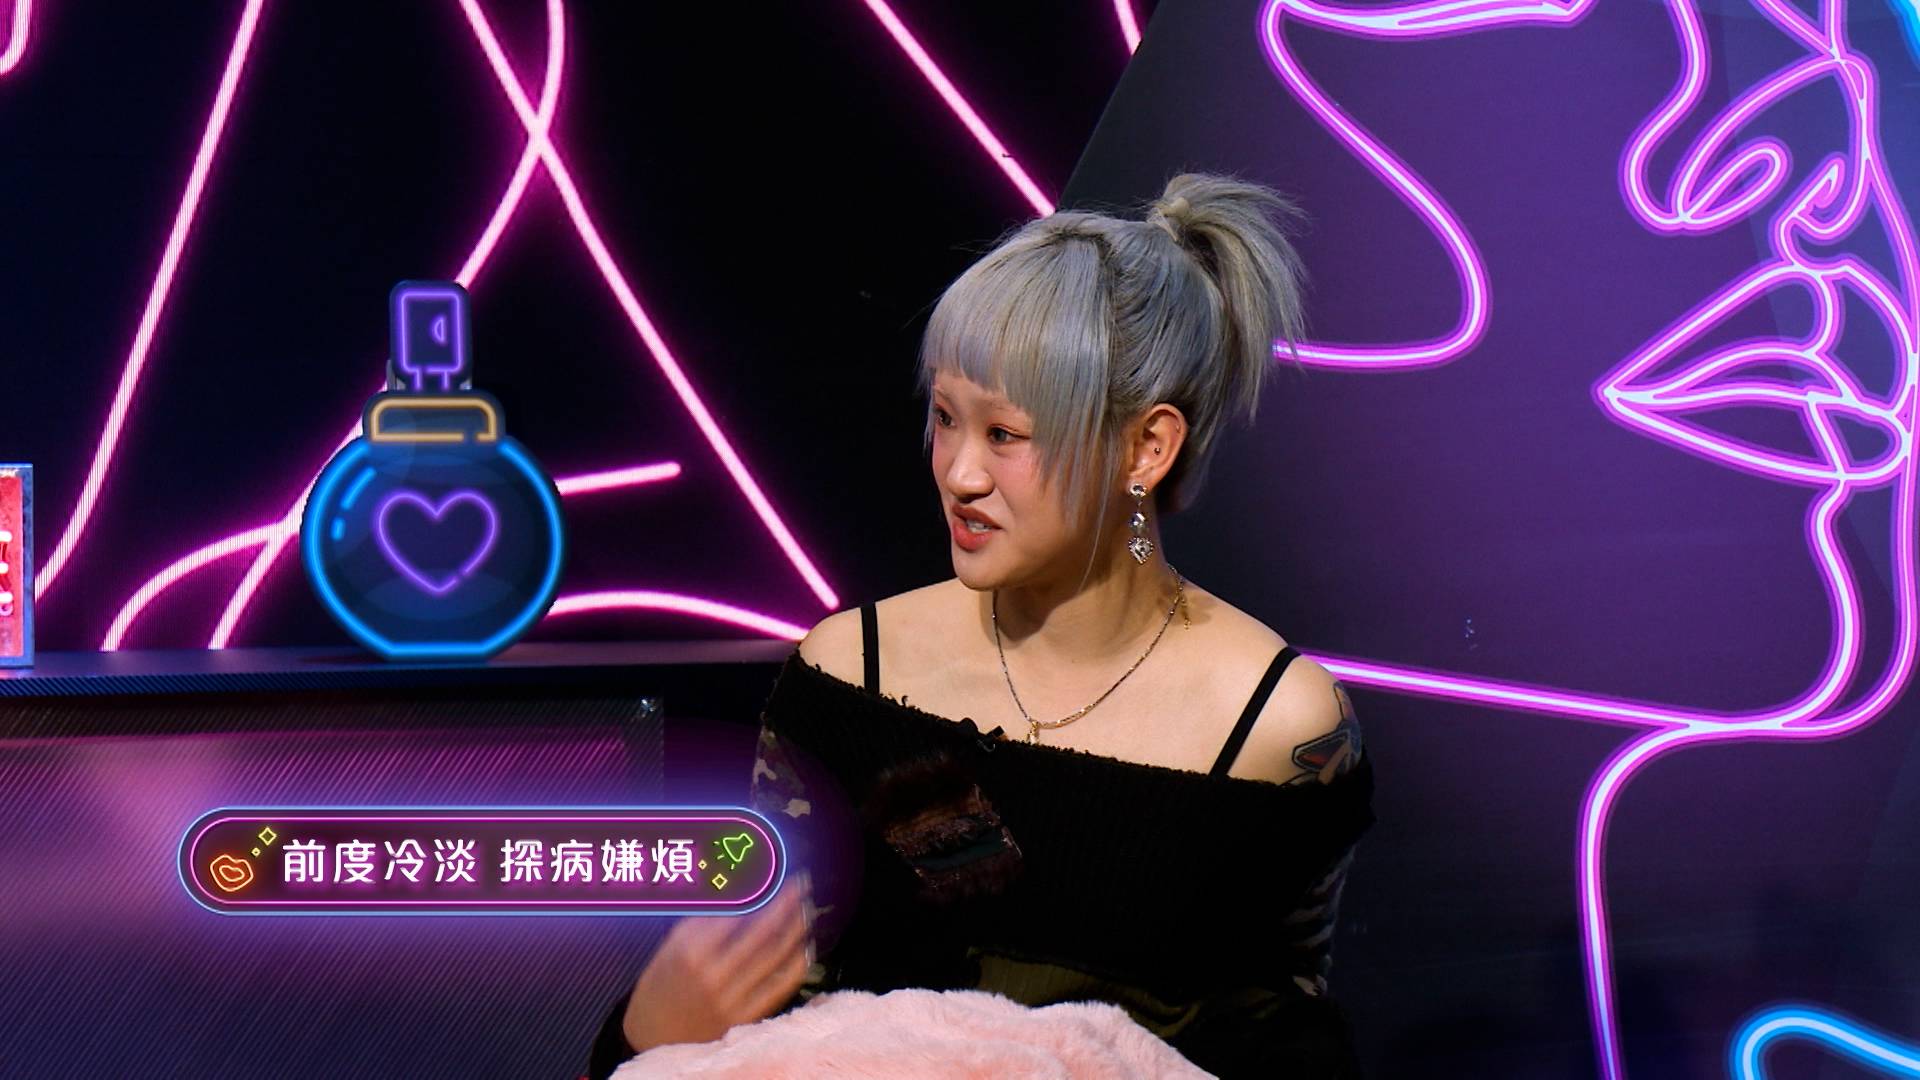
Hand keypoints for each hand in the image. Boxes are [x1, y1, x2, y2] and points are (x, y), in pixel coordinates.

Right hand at [620, 874, 813, 1053]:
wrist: (652, 1040)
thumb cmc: (659, 990)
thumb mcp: (667, 951)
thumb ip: (698, 925)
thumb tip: (730, 896)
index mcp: (690, 952)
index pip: (734, 913)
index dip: (757, 892)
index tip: (771, 875)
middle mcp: (713, 973)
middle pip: (761, 931)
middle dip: (785, 904)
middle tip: (801, 884)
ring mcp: (731, 997)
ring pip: (774, 956)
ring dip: (795, 929)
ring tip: (807, 909)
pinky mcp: (744, 1017)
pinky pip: (778, 987)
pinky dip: (796, 965)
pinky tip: (805, 948)